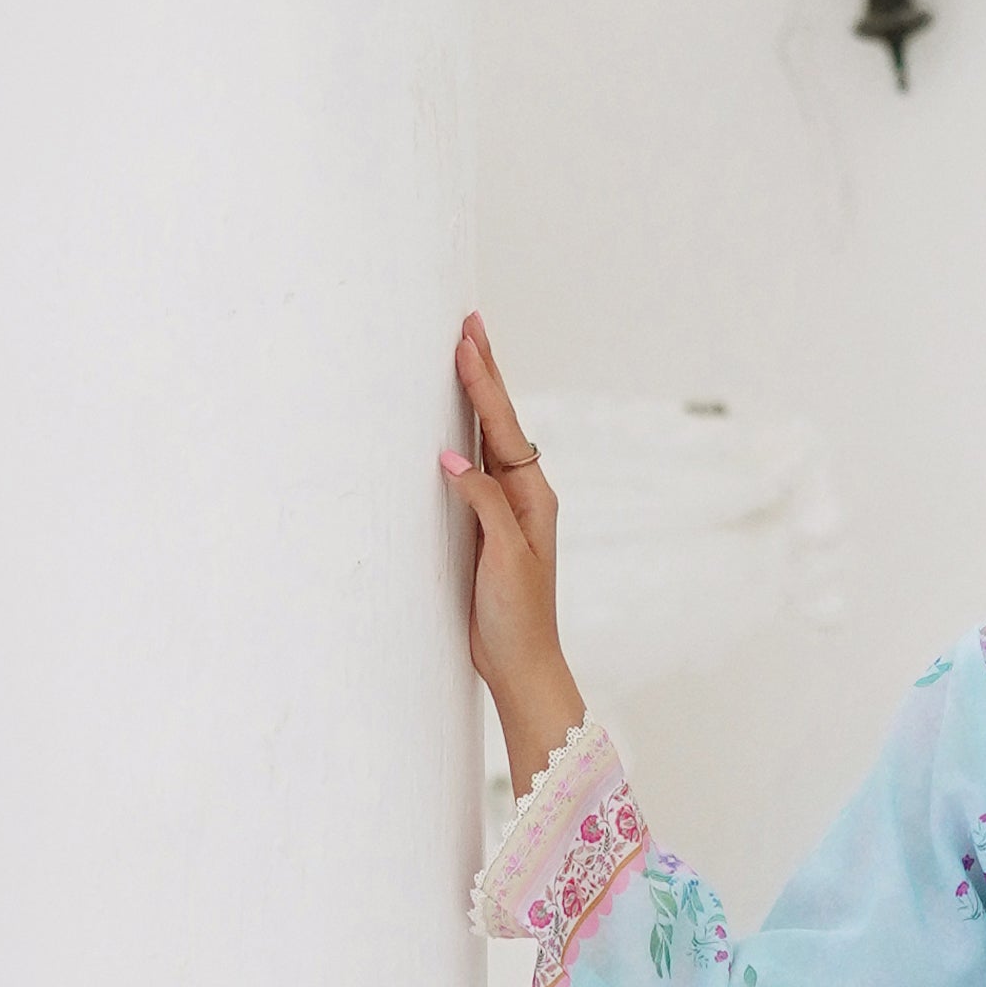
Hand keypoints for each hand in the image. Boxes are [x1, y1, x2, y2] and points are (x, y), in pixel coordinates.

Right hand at [439, 314, 586, 790]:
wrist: (521, 662)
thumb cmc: (517, 617)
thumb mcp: (504, 557)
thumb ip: (483, 503)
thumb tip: (453, 455)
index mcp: (533, 496)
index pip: (502, 426)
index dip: (483, 382)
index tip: (466, 340)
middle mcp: (522, 493)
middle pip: (499, 419)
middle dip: (483, 371)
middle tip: (470, 324)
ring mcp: (504, 507)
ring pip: (487, 437)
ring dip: (475, 395)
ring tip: (464, 354)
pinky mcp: (485, 524)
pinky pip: (474, 465)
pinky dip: (463, 433)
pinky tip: (452, 421)